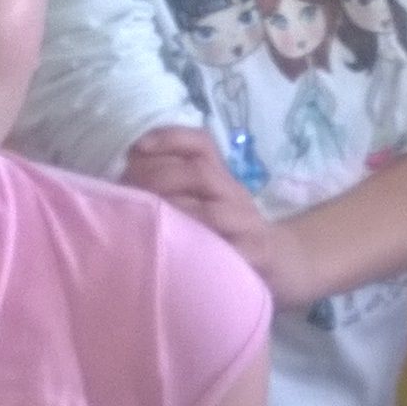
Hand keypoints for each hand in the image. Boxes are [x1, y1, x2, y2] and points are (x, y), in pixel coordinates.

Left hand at [123, 126, 309, 306]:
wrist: (287, 266)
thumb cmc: (232, 238)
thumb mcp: (208, 208)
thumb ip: (176, 193)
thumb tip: (120, 188)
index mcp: (221, 179)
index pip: (200, 144)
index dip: (168, 139)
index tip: (135, 149)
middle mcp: (235, 195)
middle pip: (200, 172)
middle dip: (158, 179)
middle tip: (128, 195)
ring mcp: (247, 226)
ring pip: (212, 211)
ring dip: (176, 213)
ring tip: (147, 222)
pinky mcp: (257, 256)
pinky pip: (231, 250)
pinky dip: (203, 249)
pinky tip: (179, 253)